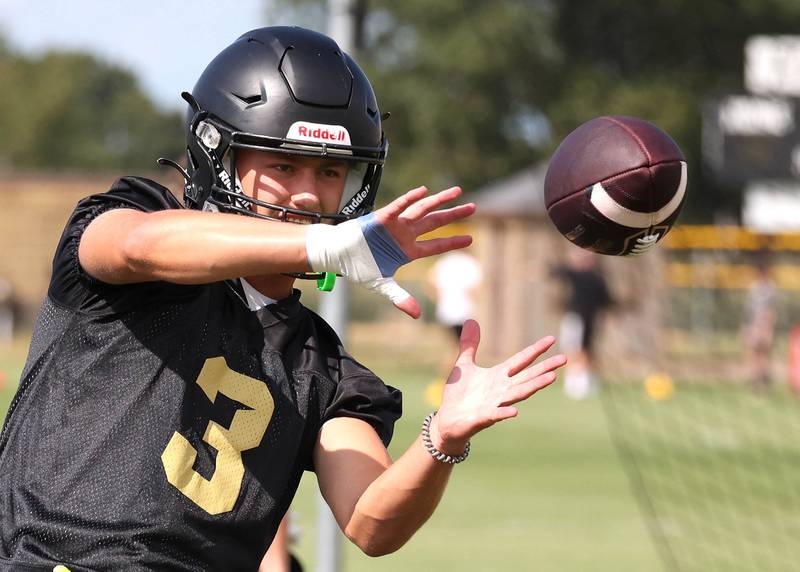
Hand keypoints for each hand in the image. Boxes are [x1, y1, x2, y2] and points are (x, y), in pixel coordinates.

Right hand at [371, 186, 473, 316]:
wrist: (338, 255)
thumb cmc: (359, 267)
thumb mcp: (382, 285)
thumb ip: (400, 298)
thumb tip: (416, 315)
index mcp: (408, 251)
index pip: (436, 245)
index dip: (452, 242)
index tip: (470, 239)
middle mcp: (406, 235)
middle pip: (435, 223)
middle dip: (453, 215)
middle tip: (473, 207)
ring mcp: (395, 225)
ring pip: (421, 210)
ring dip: (438, 201)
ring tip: (457, 192)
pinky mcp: (382, 218)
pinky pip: (398, 207)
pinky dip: (410, 199)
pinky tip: (424, 191)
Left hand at [431, 320, 566, 453]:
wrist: (447, 420)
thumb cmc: (458, 394)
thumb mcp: (464, 365)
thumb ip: (469, 345)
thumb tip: (472, 321)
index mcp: (498, 376)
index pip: (521, 360)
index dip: (536, 349)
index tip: (552, 339)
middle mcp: (501, 389)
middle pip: (527, 376)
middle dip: (545, 368)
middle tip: (563, 359)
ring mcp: (494, 404)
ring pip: (518, 394)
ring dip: (535, 386)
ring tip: (552, 378)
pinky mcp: (482, 418)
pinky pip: (495, 415)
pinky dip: (505, 412)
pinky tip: (515, 411)